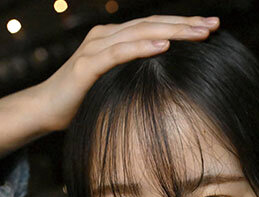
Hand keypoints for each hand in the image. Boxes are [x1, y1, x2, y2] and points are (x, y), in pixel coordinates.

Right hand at [35, 15, 220, 131]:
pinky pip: (119, 53)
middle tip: (214, 25)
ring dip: (172, 32)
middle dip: (186, 24)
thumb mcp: (116, 84)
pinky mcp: (87, 65)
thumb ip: (136, 76)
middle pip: (152, 25)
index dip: (184, 25)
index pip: (155, 26)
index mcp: (114, 38)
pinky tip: (165, 46)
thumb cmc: (82, 101)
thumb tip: (169, 83)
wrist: (44, 110)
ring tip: (198, 33)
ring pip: (140, 33)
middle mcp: (106, 35)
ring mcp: (95, 47)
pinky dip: (142, 48)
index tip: (212, 28)